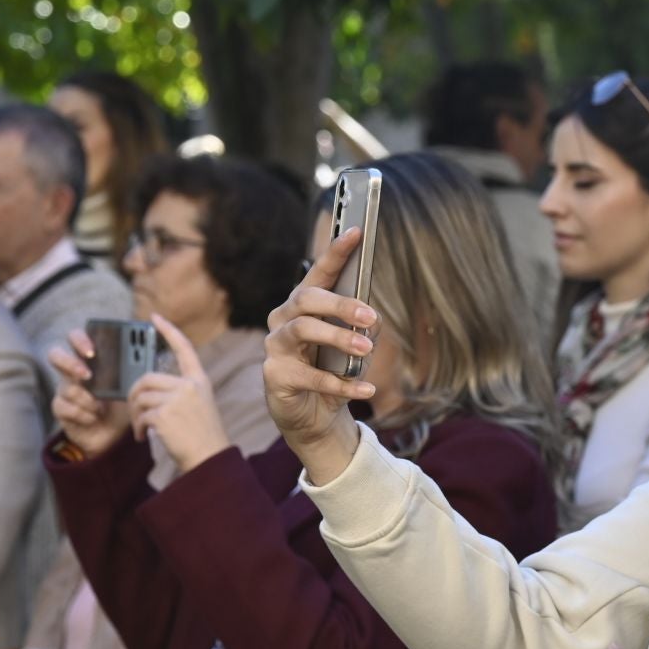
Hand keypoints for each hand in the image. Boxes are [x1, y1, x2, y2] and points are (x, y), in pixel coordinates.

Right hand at [48, 330, 132, 458]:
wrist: (115, 434)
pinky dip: (82, 414)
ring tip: (100, 408)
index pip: (76, 338)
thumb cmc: (123, 404)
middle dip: (70, 363)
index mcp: (89, 360)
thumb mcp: (130, 386)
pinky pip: (64, 407)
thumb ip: (132, 369)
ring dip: (86, 399)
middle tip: (87, 375)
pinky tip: (93, 417)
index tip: (92, 351)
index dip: (79, 340)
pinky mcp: (61, 409)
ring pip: (66, 387)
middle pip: (55, 355)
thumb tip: (143, 356)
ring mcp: (64, 390)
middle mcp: (72, 371)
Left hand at [129, 316, 233, 471]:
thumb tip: (148, 389)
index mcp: (199, 381)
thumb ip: (180, 393)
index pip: (184, 348)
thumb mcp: (199, 406)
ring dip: (135, 416)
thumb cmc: (202, 438)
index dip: (169, 331)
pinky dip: (137, 427)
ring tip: (141, 430)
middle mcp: (189, 386)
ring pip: (140, 397)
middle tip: (134, 412)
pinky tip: (142, 438)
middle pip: (147, 378)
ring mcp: (178, 399)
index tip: (155, 318)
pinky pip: (140, 414)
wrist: (209, 459)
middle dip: (134, 395)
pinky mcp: (165, 414)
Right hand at [262, 227, 377, 484]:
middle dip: (341, 304)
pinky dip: (342, 383)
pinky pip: (310, 376)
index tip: (357, 231)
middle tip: (371, 317)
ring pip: (303, 329)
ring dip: (339, 338)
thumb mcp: (351, 347)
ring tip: (367, 349)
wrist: (312, 417)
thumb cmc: (331, 371)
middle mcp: (283, 318)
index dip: (336, 251)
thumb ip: (361, 327)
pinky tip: (366, 390)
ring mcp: (275, 346)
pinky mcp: (274, 375)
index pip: (319, 272)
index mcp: (303, 304)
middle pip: (307, 298)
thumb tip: (374, 319)